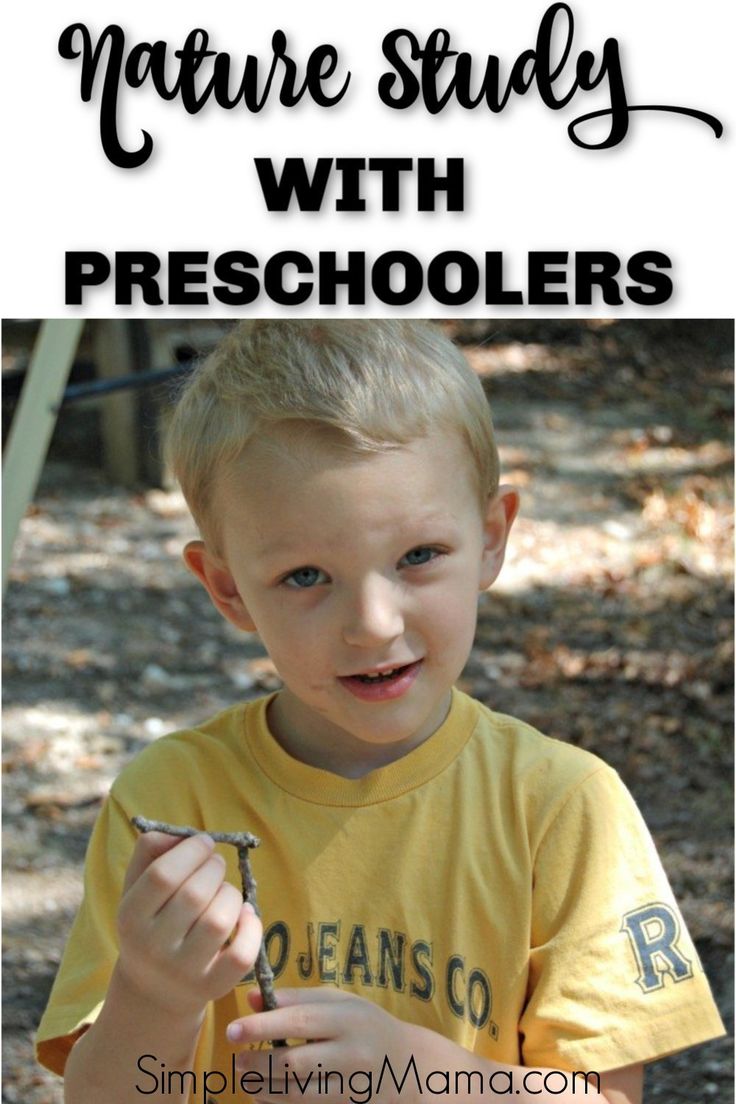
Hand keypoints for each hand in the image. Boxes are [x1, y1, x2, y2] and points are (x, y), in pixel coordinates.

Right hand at [115, 830, 262, 1017]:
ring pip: (220, 920)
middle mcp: (153, 949)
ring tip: (224, 892)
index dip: (190, 851)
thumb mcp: (136, 887)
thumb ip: (150, 850)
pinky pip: (242, 954)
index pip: (162, 875)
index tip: (204, 843)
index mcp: (130, 918)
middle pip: (195, 894)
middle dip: (214, 868)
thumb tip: (178, 833)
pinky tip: (245, 915)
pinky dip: (252, 927)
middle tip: (215, 865)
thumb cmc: (150, 923)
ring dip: (231, 894)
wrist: (153, 991)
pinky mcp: (212, 987)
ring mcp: (183, 972)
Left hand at [226, 988, 459, 1103]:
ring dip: (264, 1086)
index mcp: (348, 1018)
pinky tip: (265, 1094)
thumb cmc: (367, 1025)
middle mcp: (351, 1052)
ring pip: (297, 1091)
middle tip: (236, 1059)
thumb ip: (297, 998)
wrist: (411, 1067)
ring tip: (245, 1076)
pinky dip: (280, 1103)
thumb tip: (252, 997)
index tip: (233, 1029)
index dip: (262, 1026)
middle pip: (294, 1061)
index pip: (298, 1021)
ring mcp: (351, 1085)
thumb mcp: (341, 1002)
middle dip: (258, 1062)